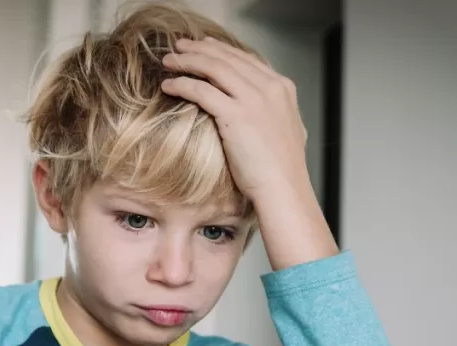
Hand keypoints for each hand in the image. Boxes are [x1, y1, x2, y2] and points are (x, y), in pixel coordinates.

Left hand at [160, 37, 338, 268]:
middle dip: (200, 49)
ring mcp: (254, 99)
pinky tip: (169, 85)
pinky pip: (202, 90)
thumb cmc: (282, 169)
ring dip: (187, 61)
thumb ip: (273, 112)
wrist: (283, 188)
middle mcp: (270, 88)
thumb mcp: (286, 130)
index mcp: (282, 88)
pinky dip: (183, 83)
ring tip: (169, 61)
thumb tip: (262, 109)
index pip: (247, 59)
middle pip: (228, 58)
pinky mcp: (235, 114)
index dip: (222, 50)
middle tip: (179, 47)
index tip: (204, 46)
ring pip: (213, 68)